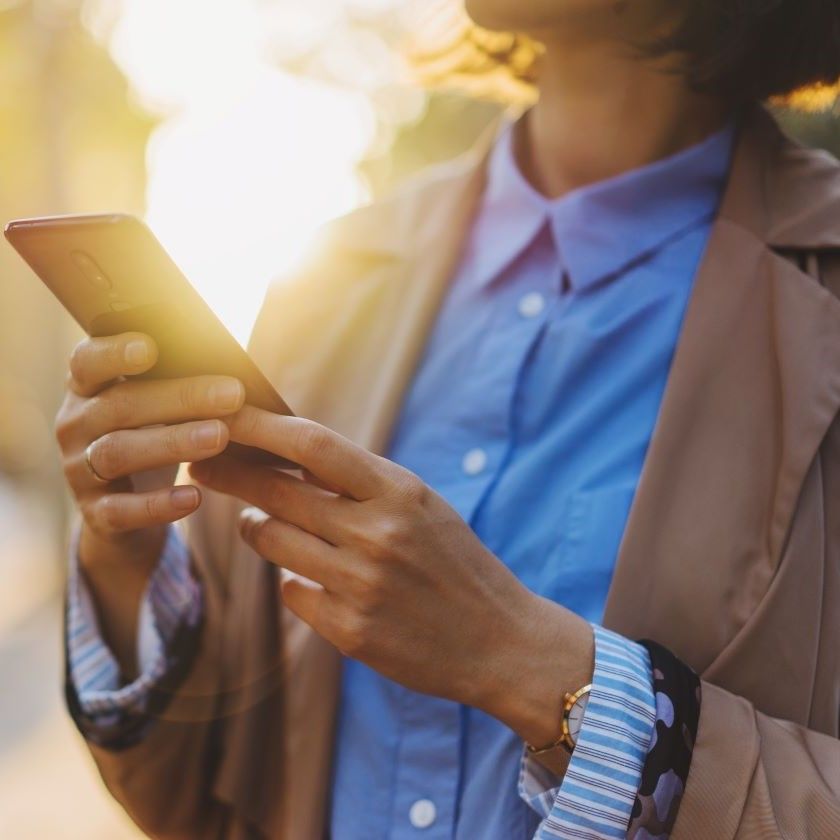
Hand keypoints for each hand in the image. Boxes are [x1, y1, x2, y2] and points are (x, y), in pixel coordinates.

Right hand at [56, 331, 245, 672]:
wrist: (125, 511)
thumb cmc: (153, 436)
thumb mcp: (159, 407)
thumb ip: (179, 383)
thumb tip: (234, 370)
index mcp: (88, 387)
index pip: (88, 362)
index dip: (114, 353)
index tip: (151, 347)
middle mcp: (76, 424)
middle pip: (121, 405)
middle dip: (180, 398)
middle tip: (234, 394)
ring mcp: (79, 470)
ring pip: (118, 453)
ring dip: (172, 443)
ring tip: (219, 436)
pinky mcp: (95, 513)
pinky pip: (121, 510)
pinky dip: (158, 505)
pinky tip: (194, 497)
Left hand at [190, 407, 593, 745]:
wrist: (501, 641)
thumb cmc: (456, 562)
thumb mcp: (422, 506)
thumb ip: (362, 483)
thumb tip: (289, 455)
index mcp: (401, 492)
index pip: (313, 445)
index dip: (260, 425)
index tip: (225, 411)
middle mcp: (378, 534)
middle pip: (278, 492)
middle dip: (230, 473)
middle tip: (199, 463)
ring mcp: (362, 586)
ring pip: (274, 542)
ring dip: (256, 528)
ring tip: (256, 521)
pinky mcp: (350, 633)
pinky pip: (292, 591)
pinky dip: (292, 578)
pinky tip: (309, 576)